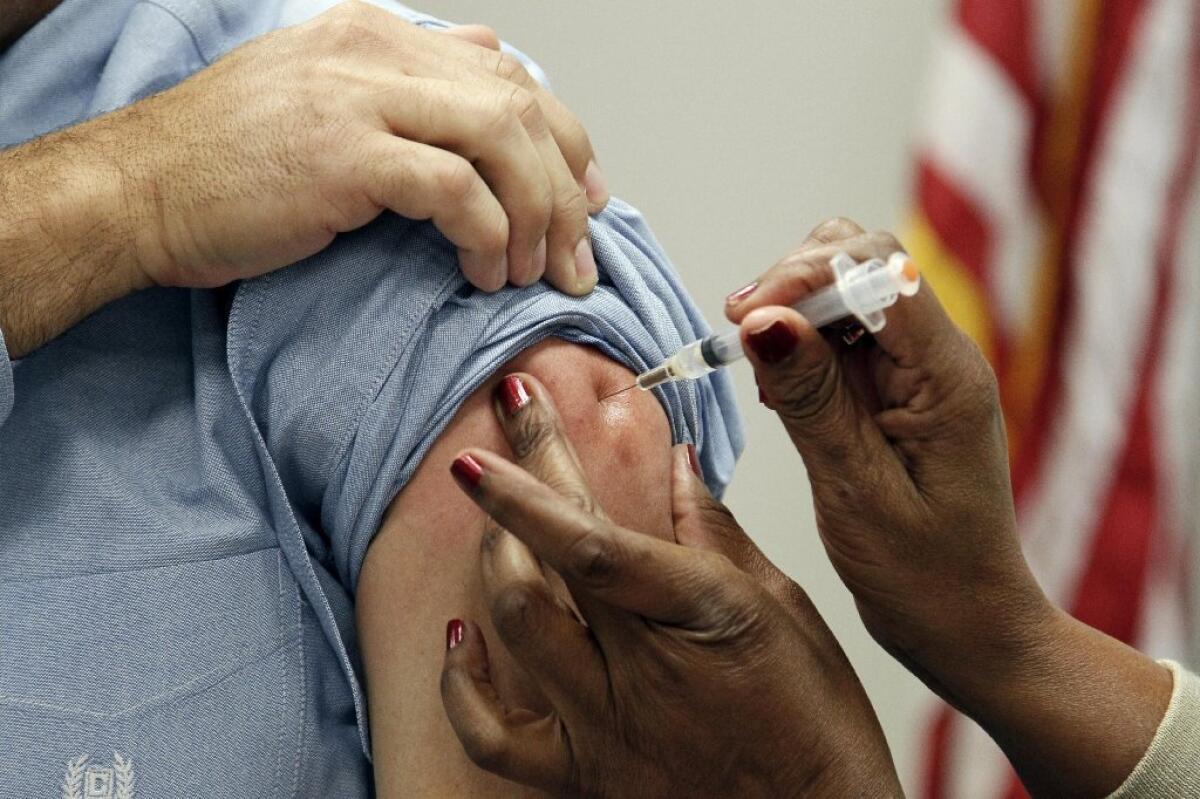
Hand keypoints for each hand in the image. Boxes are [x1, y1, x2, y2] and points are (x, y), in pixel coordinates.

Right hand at [117, 1, 605, 293]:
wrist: (135, 191)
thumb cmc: (224, 164)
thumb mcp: (320, 101)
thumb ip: (401, 89)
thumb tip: (482, 78)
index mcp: (376, 37)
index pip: (508, 75)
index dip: (564, 140)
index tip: (585, 198)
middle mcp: (375, 53)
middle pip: (520, 106)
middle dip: (566, 188)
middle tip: (577, 253)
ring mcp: (360, 98)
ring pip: (503, 141)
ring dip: (537, 216)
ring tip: (535, 272)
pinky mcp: (345, 155)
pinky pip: (456, 190)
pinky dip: (489, 236)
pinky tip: (484, 273)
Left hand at [438, 373, 899, 797]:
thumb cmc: (815, 723)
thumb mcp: (785, 610)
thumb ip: (718, 535)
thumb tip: (678, 464)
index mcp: (701, 616)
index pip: (594, 537)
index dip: (538, 473)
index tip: (509, 409)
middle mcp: (641, 673)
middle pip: (545, 566)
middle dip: (508, 486)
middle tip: (491, 432)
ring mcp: (604, 728)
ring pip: (514, 629)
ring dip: (494, 558)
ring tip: (500, 521)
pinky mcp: (583, 774)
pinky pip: (493, 736)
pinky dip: (462, 681)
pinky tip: (464, 633)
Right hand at [725, 218, 1170, 795]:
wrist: (969, 624)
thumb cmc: (925, 576)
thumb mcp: (855, 490)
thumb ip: (811, 399)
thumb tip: (763, 319)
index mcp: (946, 375)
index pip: (877, 269)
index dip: (804, 275)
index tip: (745, 319)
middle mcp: (939, 357)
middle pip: (862, 259)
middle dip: (794, 280)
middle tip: (740, 333)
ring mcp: (919, 370)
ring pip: (847, 290)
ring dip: (792, 311)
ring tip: (758, 370)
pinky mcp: (897, 389)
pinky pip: (842, 338)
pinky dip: (800, 346)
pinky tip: (779, 391)